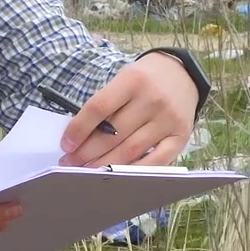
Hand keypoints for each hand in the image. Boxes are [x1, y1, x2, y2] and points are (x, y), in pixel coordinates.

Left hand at [57, 54, 200, 168]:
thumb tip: (80, 136)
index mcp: (132, 81)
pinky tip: (117, 176)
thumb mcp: (123, 79)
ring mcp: (167, 120)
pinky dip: (134, 171)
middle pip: (113, 133)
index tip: (66, 144)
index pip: (99, 108)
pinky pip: (156, 161)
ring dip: (105, 165)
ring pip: (131, 150)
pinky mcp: (181, 137)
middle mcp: (151, 100)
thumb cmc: (145, 79)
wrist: (183, 74)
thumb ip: (106, 104)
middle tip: (70, 163)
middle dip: (87, 152)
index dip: (79, 128)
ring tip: (87, 172)